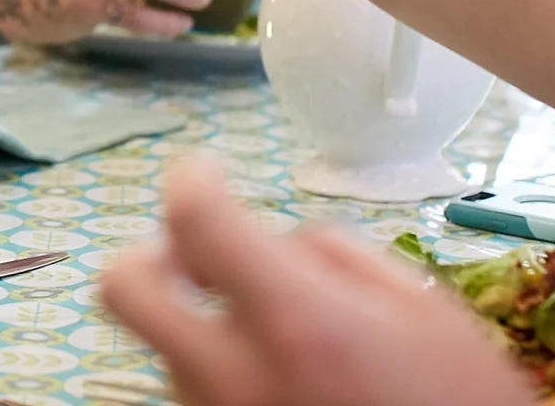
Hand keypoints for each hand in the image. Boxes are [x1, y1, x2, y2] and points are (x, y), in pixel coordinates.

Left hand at [101, 158, 532, 405]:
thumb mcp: (430, 318)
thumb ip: (340, 257)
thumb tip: (283, 241)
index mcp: (296, 325)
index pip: (194, 218)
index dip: (192, 177)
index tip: (207, 171)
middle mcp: (234, 377)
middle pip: (124, 288)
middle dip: (151, 255)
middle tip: (196, 256)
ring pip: (164, 345)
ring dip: (200, 323)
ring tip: (281, 341)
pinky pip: (192, 392)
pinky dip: (219, 372)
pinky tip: (281, 381)